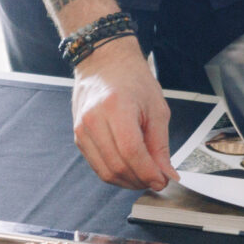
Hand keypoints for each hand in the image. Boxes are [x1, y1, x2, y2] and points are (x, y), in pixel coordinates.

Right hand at [68, 38, 175, 190]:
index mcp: (116, 107)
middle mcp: (93, 120)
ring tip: (145, 176)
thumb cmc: (132, 79)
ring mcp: (82, 129)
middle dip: (140, 180)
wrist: (104, 62)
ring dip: (128, 181)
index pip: (131, 152)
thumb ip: (160, 144)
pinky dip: (115, 173)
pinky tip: (130, 169)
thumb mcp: (156, 108)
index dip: (148, 172)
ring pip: (105, 171)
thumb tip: (166, 174)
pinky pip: (97, 165)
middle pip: (117, 165)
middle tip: (157, 180)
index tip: (163, 180)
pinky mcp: (78, 137)